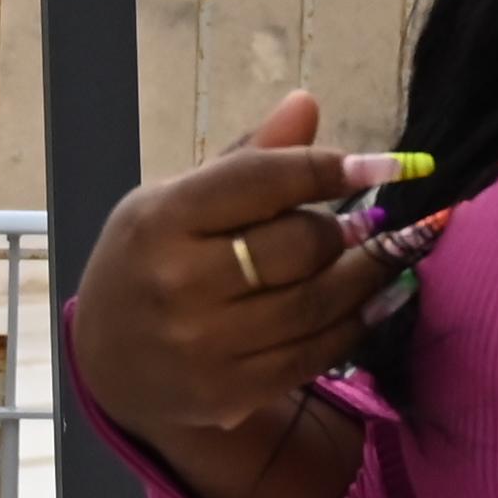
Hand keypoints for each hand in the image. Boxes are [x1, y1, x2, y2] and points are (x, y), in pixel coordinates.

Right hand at [63, 92, 428, 497]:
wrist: (109, 367)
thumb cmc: (151, 262)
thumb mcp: (178, 200)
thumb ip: (246, 159)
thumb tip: (307, 103)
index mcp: (160, 219)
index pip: (263, 180)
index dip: (331, 169)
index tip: (386, 167)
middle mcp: (178, 282)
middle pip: (299, 246)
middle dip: (346, 230)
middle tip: (366, 223)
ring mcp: (203, 345)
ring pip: (316, 303)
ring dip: (368, 275)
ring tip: (388, 254)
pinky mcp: (229, 393)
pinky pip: (315, 353)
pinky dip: (358, 323)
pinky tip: (380, 299)